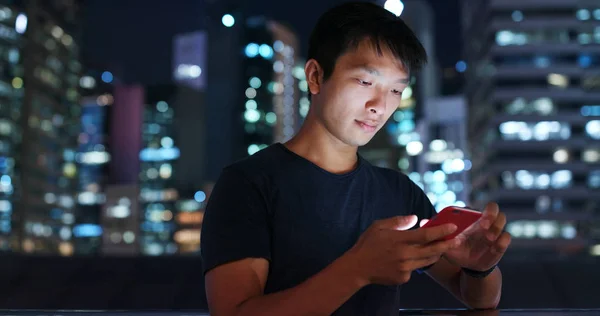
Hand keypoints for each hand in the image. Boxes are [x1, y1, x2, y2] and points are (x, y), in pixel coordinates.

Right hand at [347, 215, 461, 285]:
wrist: (358, 267)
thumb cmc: (368, 244)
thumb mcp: (379, 226)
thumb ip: (398, 221)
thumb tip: (415, 218)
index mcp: (399, 240)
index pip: (425, 235)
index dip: (441, 231)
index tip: (452, 227)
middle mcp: (404, 255)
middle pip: (432, 250)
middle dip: (447, 245)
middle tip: (457, 240)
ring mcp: (405, 268)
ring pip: (427, 261)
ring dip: (436, 254)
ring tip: (441, 247)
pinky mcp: (403, 278)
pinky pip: (415, 269)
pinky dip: (416, 262)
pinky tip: (409, 258)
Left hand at [422, 202, 510, 270]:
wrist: (467, 265)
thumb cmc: (455, 249)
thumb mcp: (445, 242)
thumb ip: (436, 232)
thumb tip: (422, 222)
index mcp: (471, 218)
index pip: (478, 206)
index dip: (475, 208)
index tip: (472, 217)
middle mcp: (485, 222)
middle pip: (494, 209)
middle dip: (490, 214)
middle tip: (482, 224)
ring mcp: (494, 232)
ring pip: (502, 221)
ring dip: (496, 227)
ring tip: (487, 238)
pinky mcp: (500, 244)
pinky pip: (506, 238)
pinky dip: (502, 241)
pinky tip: (494, 247)